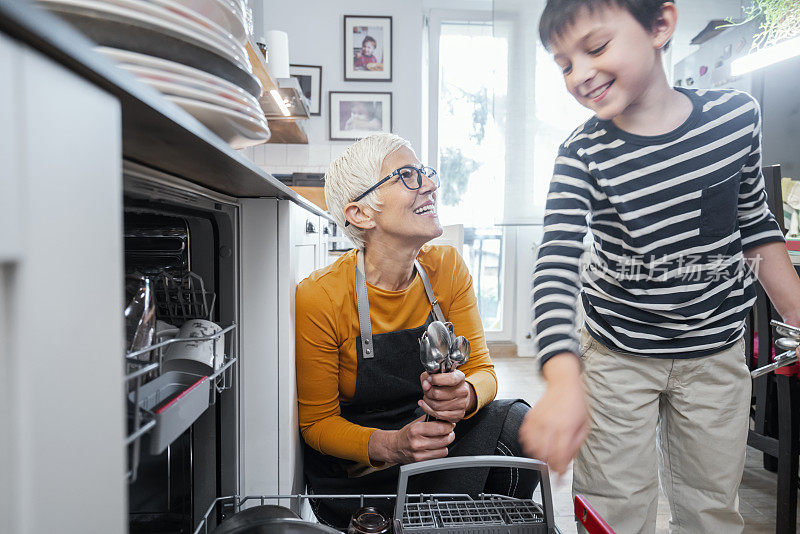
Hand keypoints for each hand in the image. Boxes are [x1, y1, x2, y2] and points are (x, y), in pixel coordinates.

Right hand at [368, 415, 454, 464]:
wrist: (395, 447)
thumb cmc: (406, 434)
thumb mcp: (416, 423)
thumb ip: (430, 419)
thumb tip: (444, 417)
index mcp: (416, 430)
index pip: (440, 428)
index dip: (449, 425)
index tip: (450, 424)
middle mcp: (417, 442)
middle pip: (444, 439)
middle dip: (450, 434)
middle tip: (449, 431)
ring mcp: (419, 454)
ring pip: (444, 450)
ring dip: (445, 444)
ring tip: (441, 439)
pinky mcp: (421, 462)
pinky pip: (439, 457)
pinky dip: (440, 451)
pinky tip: (436, 447)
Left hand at [418, 370, 474, 422]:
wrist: (457, 394)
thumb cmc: (445, 383)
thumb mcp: (435, 375)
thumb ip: (427, 377)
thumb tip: (426, 385)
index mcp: (460, 377)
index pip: (451, 379)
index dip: (436, 379)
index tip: (429, 379)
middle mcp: (463, 391)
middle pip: (438, 394)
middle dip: (428, 393)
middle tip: (426, 391)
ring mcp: (462, 404)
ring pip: (437, 406)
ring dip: (427, 402)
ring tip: (428, 398)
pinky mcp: (459, 414)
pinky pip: (439, 415)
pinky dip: (429, 410)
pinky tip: (426, 405)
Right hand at [518, 353, 588, 474]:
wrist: (563, 382)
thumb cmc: (576, 402)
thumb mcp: (584, 426)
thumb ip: (575, 446)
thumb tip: (566, 462)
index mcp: (565, 428)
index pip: (558, 457)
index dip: (558, 472)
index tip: (560, 478)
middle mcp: (549, 425)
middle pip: (543, 454)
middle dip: (548, 466)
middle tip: (553, 469)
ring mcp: (537, 420)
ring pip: (531, 447)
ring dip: (537, 456)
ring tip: (545, 457)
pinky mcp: (529, 417)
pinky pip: (524, 436)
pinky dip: (528, 444)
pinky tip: (536, 445)